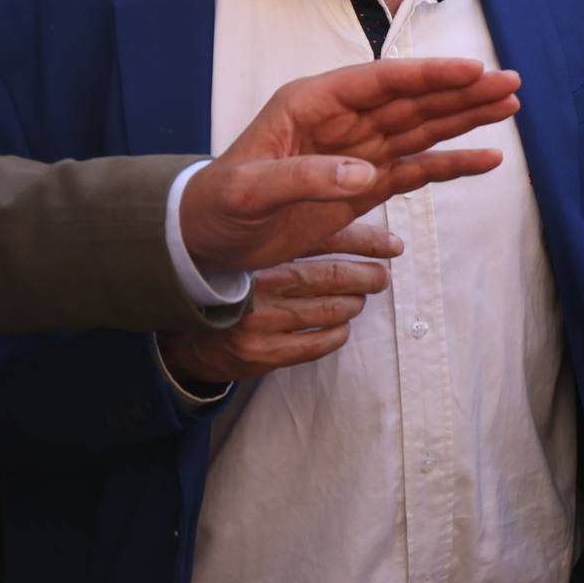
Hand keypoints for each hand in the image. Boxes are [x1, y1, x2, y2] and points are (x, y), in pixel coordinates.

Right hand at [159, 252, 390, 390]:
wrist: (190, 339)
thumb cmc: (236, 291)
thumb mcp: (257, 257)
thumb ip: (296, 240)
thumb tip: (359, 228)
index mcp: (258, 252)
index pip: (321, 239)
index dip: (364, 241)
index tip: (393, 245)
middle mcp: (257, 284)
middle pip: (331, 276)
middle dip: (367, 276)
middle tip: (380, 277)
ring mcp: (258, 321)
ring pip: (329, 310)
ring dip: (353, 304)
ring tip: (360, 299)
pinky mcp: (261, 353)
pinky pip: (317, 343)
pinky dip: (337, 333)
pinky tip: (341, 327)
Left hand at [179, 58, 518, 277]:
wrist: (207, 238)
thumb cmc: (219, 205)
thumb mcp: (250, 190)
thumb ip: (305, 177)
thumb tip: (364, 174)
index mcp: (313, 105)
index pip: (379, 82)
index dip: (426, 76)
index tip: (471, 72)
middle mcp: (343, 122)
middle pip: (413, 101)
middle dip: (462, 92)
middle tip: (510, 83)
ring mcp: (359, 153)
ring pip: (423, 129)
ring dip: (465, 118)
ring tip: (509, 105)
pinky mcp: (367, 186)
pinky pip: (417, 170)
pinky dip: (452, 164)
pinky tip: (486, 159)